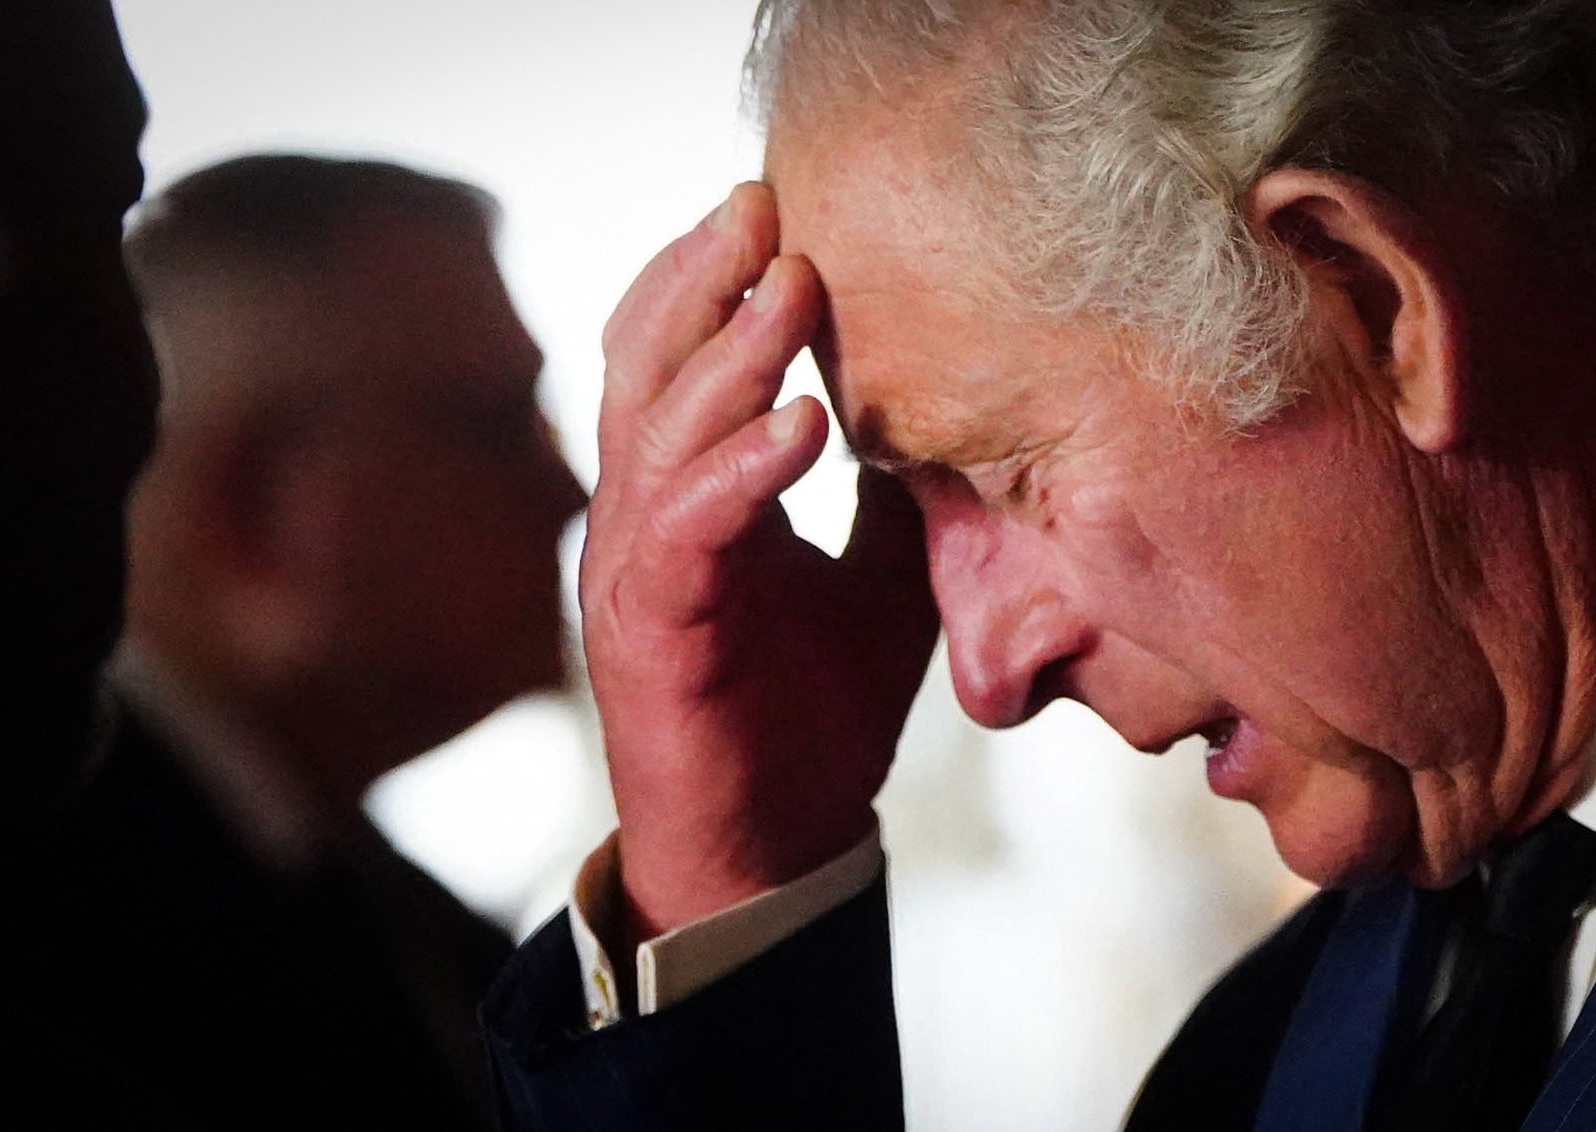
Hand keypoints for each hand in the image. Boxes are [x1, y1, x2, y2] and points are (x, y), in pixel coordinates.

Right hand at [581, 182, 937, 942]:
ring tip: (789, 286)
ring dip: (725, 356)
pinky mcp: (653, 636)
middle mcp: (650, 518)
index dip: (715, 282)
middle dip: (703, 280)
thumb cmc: (814, 713)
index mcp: (696, 496)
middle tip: (761, 203)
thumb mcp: (877, 581)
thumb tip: (955, 411)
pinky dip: (737, 475)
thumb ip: (893, 499)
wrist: (774, 848)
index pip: (682, 360)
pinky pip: (685, 536)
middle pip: (649, 367)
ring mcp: (641, 573)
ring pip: (657, 435)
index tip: (779, 207)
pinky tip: (799, 427)